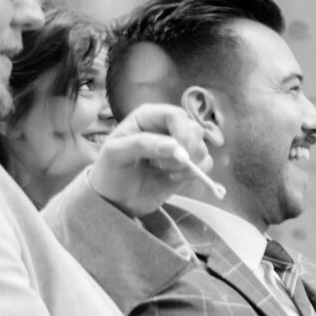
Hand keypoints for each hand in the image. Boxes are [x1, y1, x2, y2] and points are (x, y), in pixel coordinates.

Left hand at [89, 102, 220, 215]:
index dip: (182, 131)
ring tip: (163, 171)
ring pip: (202, 148)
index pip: (176, 115)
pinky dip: (194, 173)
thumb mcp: (115, 154)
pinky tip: (173, 178)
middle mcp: (167, 129)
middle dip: (186, 150)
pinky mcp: (187, 166)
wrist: (116, 200)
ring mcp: (179, 148)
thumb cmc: (110, 171)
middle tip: (163, 165)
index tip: (178, 150)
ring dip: (187, 164)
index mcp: (148, 118)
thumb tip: (175, 146)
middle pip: (195, 130)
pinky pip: (205, 164)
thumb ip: (141, 144)